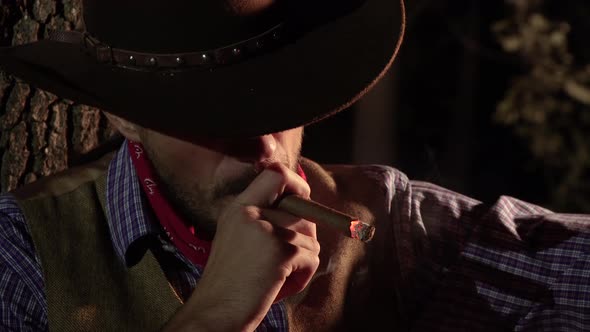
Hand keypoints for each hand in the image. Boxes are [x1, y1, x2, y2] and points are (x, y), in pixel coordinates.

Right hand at [163, 163, 319, 331]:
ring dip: (303, 260)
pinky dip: (302, 276)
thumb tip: (307, 214)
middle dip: (304, 236)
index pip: (275, 173)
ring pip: (311, 237)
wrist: (214, 313)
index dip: (296, 183)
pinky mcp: (281, 250)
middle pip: (303, 210)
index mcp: (238, 208)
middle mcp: (250, 213)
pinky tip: (280, 285)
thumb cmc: (230, 284)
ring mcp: (266, 230)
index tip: (300, 200)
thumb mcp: (238, 241)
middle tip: (285, 259)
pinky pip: (312, 258)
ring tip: (278, 276)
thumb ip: (264, 222)